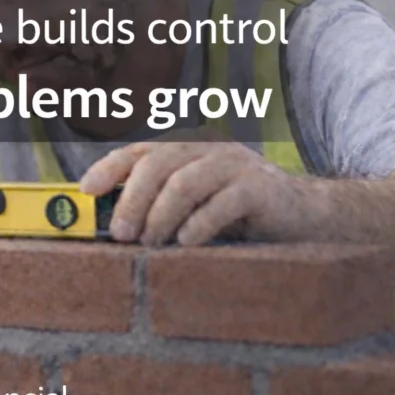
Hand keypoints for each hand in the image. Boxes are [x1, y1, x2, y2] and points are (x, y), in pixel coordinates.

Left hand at [79, 133, 303, 245]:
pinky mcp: (261, 189)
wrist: (309, 217)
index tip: (85, 190)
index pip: (141, 152)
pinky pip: (223, 202)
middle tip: (120, 234)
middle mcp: (209, 151)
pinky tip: (187, 243)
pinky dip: (199, 224)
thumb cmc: (242, 218)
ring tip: (150, 243)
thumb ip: (162, 209)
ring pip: (186, 181)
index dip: (109, 167)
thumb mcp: (196, 208)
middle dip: (132, 199)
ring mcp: (237, 166)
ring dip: (160, 215)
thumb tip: (112, 230)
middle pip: (159, 164)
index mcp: (188, 152)